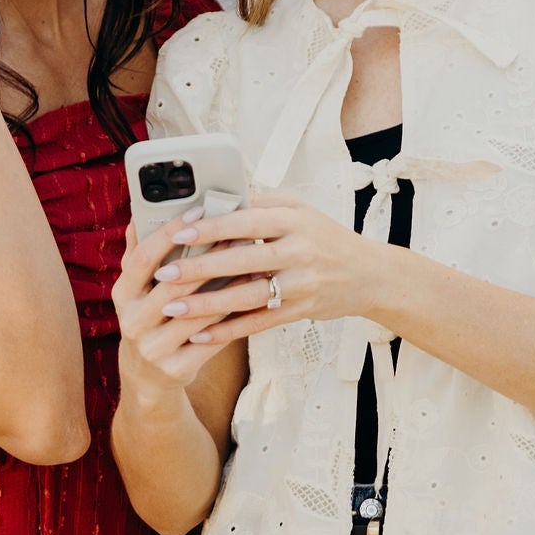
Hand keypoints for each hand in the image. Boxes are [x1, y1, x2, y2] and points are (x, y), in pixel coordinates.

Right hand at [113, 219, 238, 395]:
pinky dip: (233, 316)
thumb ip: (141, 253)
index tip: (198, 211)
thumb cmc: (150, 318)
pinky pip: (211, 339)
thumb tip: (142, 210)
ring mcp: (153, 348)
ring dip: (228, 286)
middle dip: (208, 258)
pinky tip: (252, 296)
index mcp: (122, 294)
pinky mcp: (176, 369)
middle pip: (174, 285)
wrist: (147, 378)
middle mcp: (132, 322)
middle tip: (238, 233)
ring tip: (252, 262)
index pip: (144, 257)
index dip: (170, 233)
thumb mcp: (137, 289)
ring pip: (197, 312)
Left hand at [145, 192, 385, 346]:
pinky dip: (228, 330)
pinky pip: (260, 323)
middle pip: (243, 259)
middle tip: (164, 273)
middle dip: (200, 267)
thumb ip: (262, 204)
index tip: (179, 231)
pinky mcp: (302, 311)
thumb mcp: (301, 211)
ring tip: (171, 308)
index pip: (248, 220)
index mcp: (295, 220)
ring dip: (206, 305)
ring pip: (248, 296)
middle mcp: (300, 251)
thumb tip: (217, 198)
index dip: (212, 226)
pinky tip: (200, 335)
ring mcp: (302, 284)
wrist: (370, 275)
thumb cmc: (325, 237)